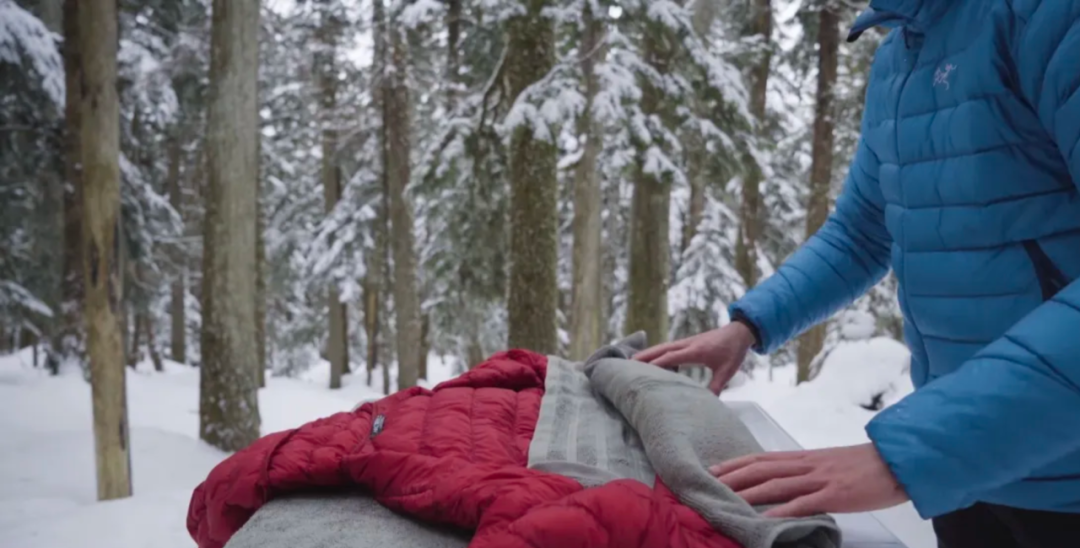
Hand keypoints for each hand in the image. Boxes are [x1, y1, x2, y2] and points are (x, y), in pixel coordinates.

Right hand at [632, 323, 755, 393]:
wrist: (738, 333)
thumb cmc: (733, 352)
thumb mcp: (727, 371)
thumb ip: (716, 387)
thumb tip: (707, 403)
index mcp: (696, 351)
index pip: (672, 356)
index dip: (657, 363)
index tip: (642, 369)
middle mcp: (688, 344)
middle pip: (662, 349)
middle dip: (646, 355)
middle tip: (628, 362)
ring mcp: (687, 342)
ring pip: (663, 347)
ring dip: (649, 352)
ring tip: (633, 360)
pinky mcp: (687, 343)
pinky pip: (669, 347)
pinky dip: (657, 352)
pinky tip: (650, 358)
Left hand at [710, 444, 908, 517]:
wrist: (897, 461)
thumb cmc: (864, 466)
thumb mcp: (829, 465)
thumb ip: (806, 472)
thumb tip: (785, 483)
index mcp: (805, 458)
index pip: (763, 458)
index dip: (737, 463)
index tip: (714, 469)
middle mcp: (807, 464)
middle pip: (762, 468)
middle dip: (733, 475)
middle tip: (708, 482)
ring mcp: (820, 479)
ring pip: (777, 484)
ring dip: (749, 492)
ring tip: (727, 499)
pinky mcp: (835, 494)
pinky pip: (805, 502)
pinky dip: (783, 509)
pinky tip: (766, 517)